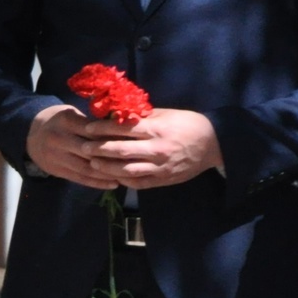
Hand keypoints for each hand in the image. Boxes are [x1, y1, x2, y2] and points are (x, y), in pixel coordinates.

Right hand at [26, 104, 138, 188]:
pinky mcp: (56, 170)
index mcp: (66, 121)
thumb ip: (92, 122)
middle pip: (92, 151)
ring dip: (108, 173)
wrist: (29, 134)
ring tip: (127, 176)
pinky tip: (113, 184)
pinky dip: (98, 183)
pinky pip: (80, 178)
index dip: (114, 138)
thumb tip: (122, 128)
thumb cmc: (58, 121)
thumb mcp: (71, 114)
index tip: (133, 142)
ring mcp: (57, 156)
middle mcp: (60, 139)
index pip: (95, 131)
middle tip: (135, 161)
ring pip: (88, 168)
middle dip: (114, 157)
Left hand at [85, 107, 221, 189]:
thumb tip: (115, 114)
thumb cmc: (187, 124)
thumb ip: (141, 116)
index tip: (88, 128)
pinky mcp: (164, 180)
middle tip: (82, 147)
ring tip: (93, 163)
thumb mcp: (165, 114)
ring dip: (107, 168)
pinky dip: (124, 180)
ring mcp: (160, 167)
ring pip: (127, 170)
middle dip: (98, 149)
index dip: (102, 129)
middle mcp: (157, 149)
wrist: (214, 144)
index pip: (122, 129)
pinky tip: (113, 175)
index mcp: (156, 130)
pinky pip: (139, 183)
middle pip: (121, 151)